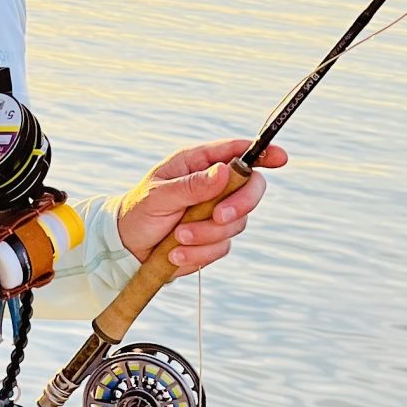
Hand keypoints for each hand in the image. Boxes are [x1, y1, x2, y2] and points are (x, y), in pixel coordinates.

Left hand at [114, 137, 287, 273]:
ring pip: (237, 223)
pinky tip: (175, 253)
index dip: (263, 153)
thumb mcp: (158, 195)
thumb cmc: (138, 211)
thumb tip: (226, 171)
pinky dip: (199, 253)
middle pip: (252, 189)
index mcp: (199, 164)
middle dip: (239, 204)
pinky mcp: (213, 240)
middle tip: (218, 217)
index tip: (280, 159)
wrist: (126, 248)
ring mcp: (216, 214)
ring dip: (206, 235)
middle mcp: (213, 186)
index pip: (238, 152)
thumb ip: (192, 185)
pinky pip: (222, 248)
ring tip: (176, 237)